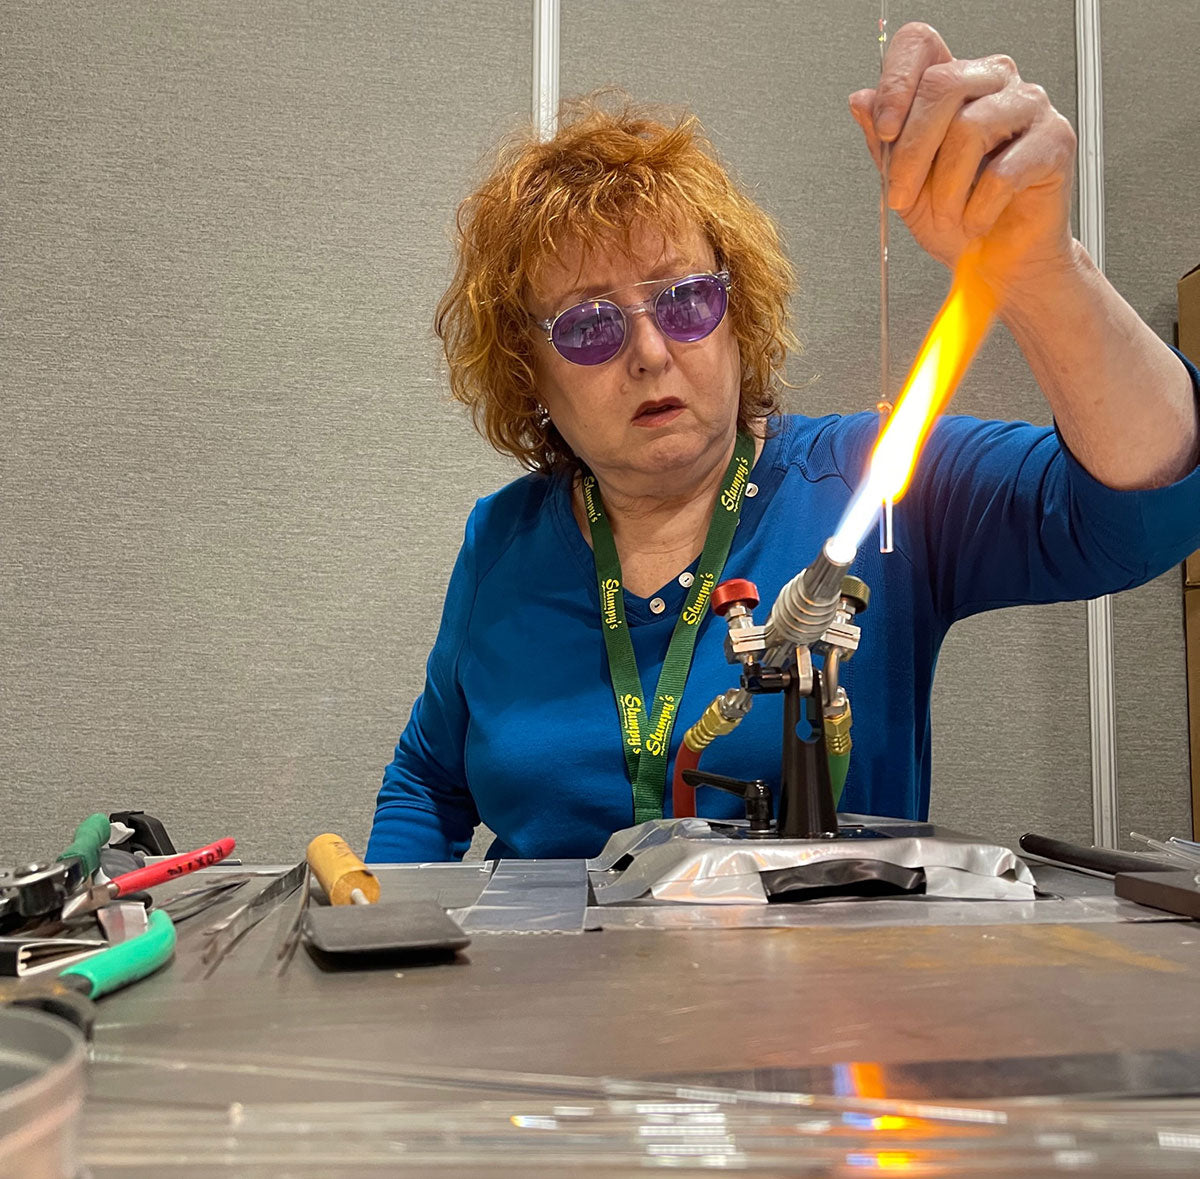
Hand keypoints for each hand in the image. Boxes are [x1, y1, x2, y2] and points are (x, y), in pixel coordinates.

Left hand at [849, 22, 1078, 298]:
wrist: (999, 265)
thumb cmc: (959, 222)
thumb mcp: (905, 186)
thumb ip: (884, 144)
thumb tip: (861, 100)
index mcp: (954, 85)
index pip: (921, 44)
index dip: (896, 80)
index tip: (884, 129)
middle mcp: (992, 84)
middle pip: (941, 85)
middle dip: (910, 153)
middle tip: (902, 196)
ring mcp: (1028, 107)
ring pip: (969, 127)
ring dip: (947, 189)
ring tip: (950, 214)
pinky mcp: (1055, 140)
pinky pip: (1002, 171)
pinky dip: (979, 209)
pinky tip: (978, 220)